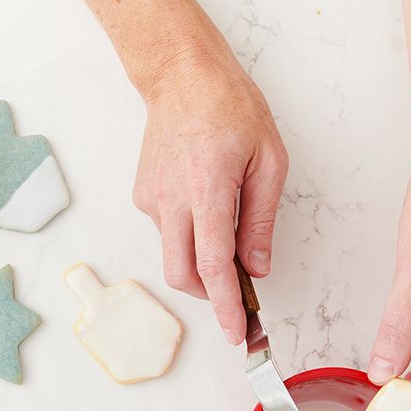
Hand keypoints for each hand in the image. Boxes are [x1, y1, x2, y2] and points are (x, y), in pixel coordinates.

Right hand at [132, 52, 287, 343]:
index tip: (236, 333)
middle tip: (233, 289)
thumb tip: (257, 267)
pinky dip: (187, 236)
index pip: (214, 266)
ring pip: (172, 255)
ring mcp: (152, 200)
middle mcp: (172, 201)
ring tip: (222, 231)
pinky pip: (166, 232)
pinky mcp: (142, 197)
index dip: (225, 307)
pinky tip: (201, 205)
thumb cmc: (230, 108)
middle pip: (182, 275)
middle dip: (208, 294)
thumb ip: (261, 219)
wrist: (181, 77)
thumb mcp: (268, 160)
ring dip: (198, 261)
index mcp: (208, 191)